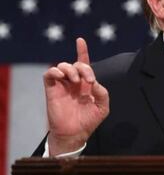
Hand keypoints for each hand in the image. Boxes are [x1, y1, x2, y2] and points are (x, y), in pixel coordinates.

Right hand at [43, 38, 108, 155]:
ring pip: (62, 66)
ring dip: (70, 69)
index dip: (82, 51)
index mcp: (86, 83)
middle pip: (76, 64)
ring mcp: (62, 85)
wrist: (74, 134)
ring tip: (75, 80)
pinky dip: (55, 71)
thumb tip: (94, 83)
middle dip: (84, 68)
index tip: (80, 40)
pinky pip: (49, 74)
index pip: (84, 63)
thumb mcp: (103, 107)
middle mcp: (74, 82)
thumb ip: (102, 93)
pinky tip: (62, 76)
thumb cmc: (89, 120)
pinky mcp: (52, 90)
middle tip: (88, 81)